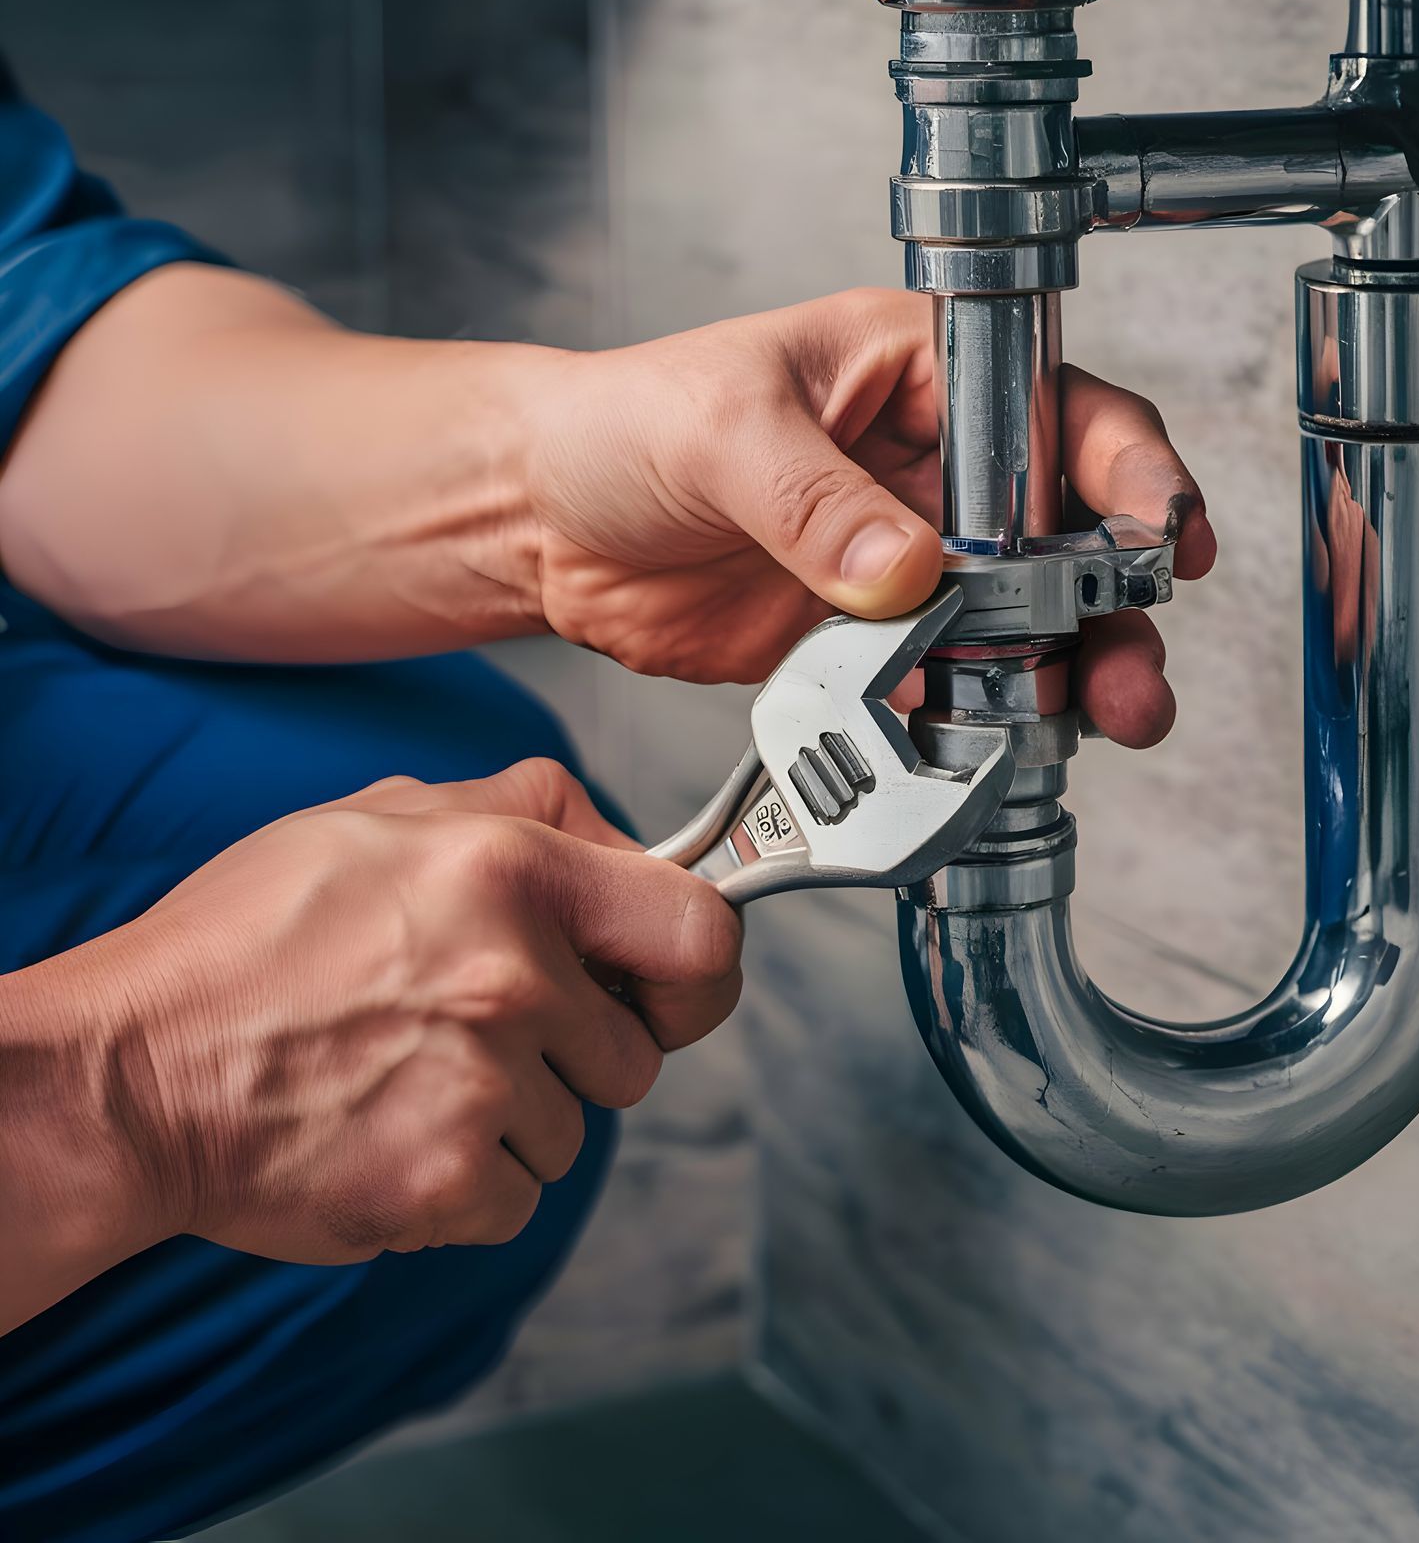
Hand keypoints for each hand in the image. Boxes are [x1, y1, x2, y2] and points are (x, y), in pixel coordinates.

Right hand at [28, 759, 739, 1267]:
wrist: (127, 1073)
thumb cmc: (248, 939)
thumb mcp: (381, 814)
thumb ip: (519, 810)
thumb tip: (619, 841)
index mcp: (511, 870)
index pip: (699, 928)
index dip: (700, 968)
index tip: (676, 986)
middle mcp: (514, 977)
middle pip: (636, 1053)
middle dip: (576, 1050)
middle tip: (477, 1030)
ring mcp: (485, 1087)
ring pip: (575, 1130)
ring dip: (513, 1116)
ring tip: (407, 1073)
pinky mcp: (446, 1184)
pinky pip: (520, 1197)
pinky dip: (469, 1183)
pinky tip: (392, 1131)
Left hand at [528, 289, 1216, 745]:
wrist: (541, 523)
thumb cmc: (622, 421)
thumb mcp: (718, 427)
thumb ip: (812, 498)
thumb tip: (907, 567)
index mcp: (918, 372)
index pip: (1057, 408)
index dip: (1129, 471)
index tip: (1160, 531)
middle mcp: (933, 467)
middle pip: (1067, 532)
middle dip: (1117, 601)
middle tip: (1131, 664)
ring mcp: (908, 559)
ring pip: (1026, 619)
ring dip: (1068, 669)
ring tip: (1094, 714)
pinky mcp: (871, 638)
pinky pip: (949, 680)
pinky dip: (979, 714)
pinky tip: (993, 737)